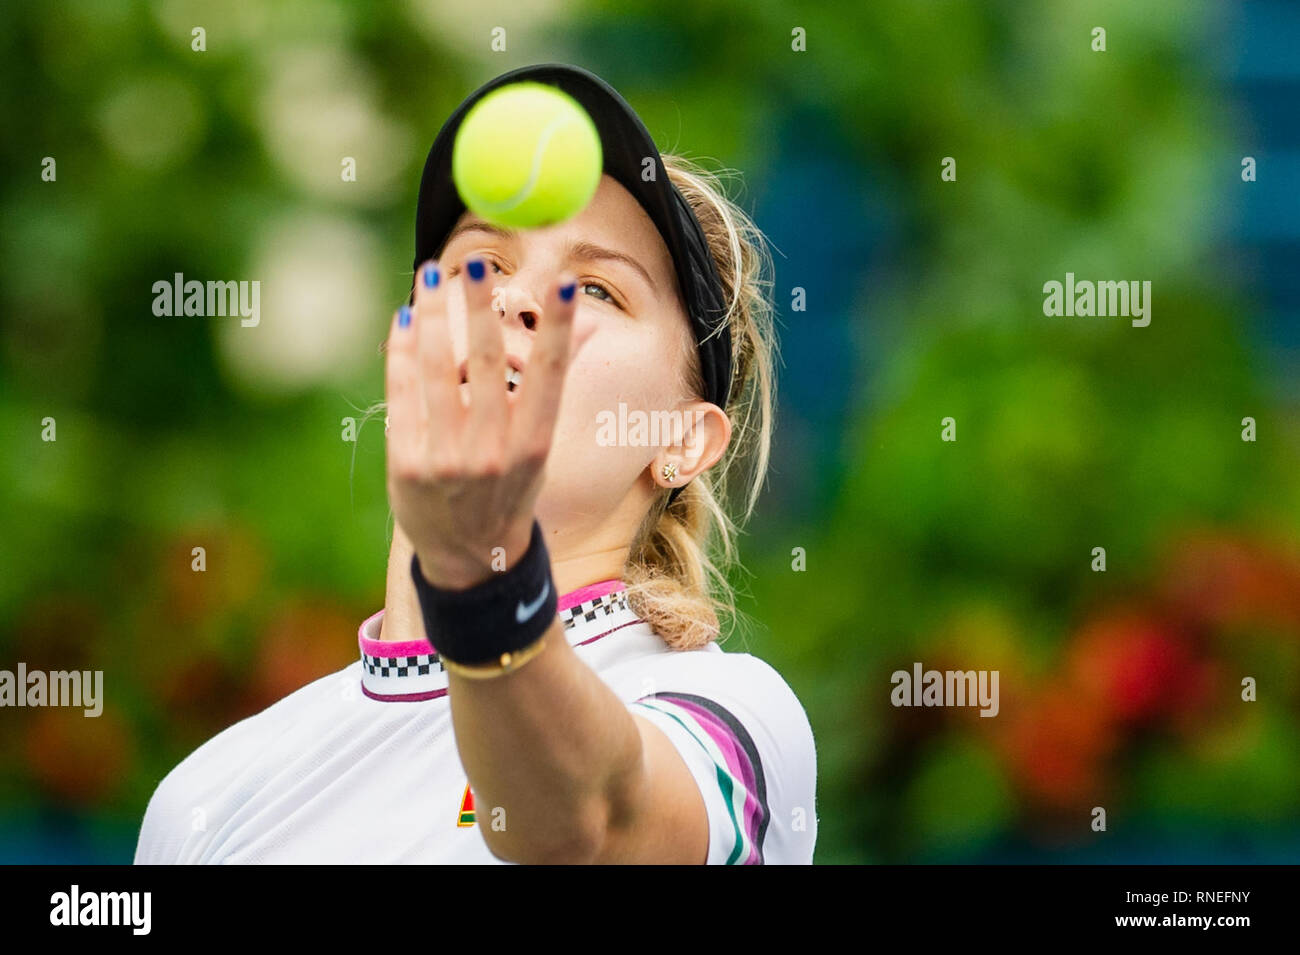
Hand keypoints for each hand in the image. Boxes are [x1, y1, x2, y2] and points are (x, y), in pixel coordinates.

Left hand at [384, 256, 589, 589]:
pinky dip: (401, 352)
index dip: (557, 327)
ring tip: (428, 275)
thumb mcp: (539, 444)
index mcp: (533, 445)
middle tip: (474, 264)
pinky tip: (403, 321)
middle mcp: (492, 451)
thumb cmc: (509, 486)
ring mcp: (446, 459)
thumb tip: (587, 323)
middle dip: (480, 307)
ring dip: (430, 315)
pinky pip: (402, 394)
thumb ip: (553, 383)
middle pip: (486, 363)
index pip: (550, 374)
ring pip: (436, 369)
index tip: (562, 282)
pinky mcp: (405, 464)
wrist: (469, 558)